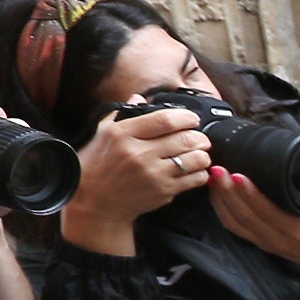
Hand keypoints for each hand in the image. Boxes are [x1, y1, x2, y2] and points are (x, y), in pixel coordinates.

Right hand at [65, 106, 212, 230]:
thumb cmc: (97, 165)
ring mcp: (153, 174)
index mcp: (122, 134)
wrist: (96, 202)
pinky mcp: (163, 191)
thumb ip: (122, 114)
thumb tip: (140, 97)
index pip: (164, 120)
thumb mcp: (102, 133)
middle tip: (200, 137)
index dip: (185, 117)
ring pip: (196, 159)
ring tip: (199, 153)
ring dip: (203, 154)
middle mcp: (139, 153)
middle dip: (200, 136)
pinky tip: (195, 170)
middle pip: (186, 139)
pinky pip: (195, 178)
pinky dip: (201, 172)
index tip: (191, 118)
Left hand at [208, 169, 299, 273]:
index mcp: (299, 231)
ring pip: (235, 222)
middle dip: (228, 191)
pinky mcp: (258, 243)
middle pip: (245, 217)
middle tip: (218, 168)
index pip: (269, 213)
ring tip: (213, 177)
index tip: (238, 174)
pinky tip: (217, 193)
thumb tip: (294, 162)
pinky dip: (221, 209)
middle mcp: (278, 240)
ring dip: (220, 199)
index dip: (250, 194)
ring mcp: (266, 243)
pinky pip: (234, 227)